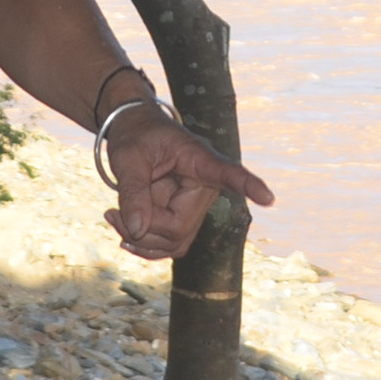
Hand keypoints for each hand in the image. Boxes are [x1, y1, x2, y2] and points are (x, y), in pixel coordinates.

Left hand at [103, 108, 275, 260]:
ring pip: (173, 243)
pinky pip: (169, 246)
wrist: (135, 133)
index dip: (247, 185)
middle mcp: (205, 187)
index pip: (227, 173)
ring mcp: (196, 207)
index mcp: (199, 159)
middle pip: (178, 228)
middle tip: (112, 212)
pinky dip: (144, 244)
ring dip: (140, 239)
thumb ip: (132, 192)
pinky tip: (125, 231)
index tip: (268, 197)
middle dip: (142, 228)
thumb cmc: (136, 136)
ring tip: (114, 215)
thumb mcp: (128, 157)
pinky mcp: (185, 220)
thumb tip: (136, 230)